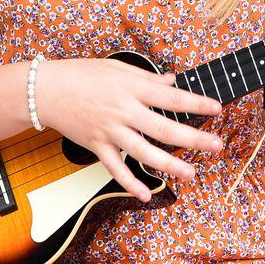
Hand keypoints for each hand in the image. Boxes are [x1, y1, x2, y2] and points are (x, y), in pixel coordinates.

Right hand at [39, 57, 223, 201]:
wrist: (47, 90)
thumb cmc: (83, 74)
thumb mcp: (118, 69)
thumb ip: (146, 78)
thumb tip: (171, 81)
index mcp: (132, 88)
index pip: (171, 97)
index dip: (196, 104)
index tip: (217, 109)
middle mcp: (124, 111)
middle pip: (164, 128)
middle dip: (193, 139)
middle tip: (216, 146)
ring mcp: (110, 131)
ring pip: (144, 152)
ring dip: (169, 165)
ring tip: (191, 173)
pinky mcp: (97, 145)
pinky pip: (115, 168)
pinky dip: (130, 183)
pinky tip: (147, 194)